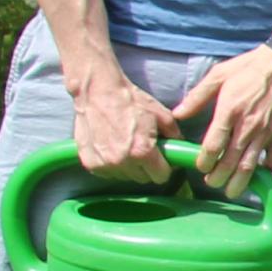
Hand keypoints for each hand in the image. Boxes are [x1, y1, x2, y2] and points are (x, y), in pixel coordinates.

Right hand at [66, 66, 177, 180]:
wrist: (97, 92)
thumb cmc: (130, 101)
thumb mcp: (161, 115)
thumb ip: (175, 136)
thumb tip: (180, 148)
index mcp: (142, 152)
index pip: (161, 177)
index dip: (164, 168)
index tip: (162, 160)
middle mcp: (122, 162)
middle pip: (143, 178)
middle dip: (147, 167)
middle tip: (143, 150)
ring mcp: (104, 164)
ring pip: (125, 177)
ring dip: (129, 167)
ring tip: (126, 146)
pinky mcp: (90, 163)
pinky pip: (108, 173)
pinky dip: (112, 165)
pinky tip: (112, 148)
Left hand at [171, 44, 271, 194]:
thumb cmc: (251, 66)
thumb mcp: (219, 75)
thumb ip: (197, 96)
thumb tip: (177, 113)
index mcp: (228, 112)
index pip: (212, 146)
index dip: (204, 161)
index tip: (200, 167)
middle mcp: (247, 126)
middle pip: (229, 162)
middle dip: (218, 178)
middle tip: (212, 183)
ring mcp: (267, 132)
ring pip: (250, 166)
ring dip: (239, 182)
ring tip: (231, 190)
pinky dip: (267, 169)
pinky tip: (260, 171)